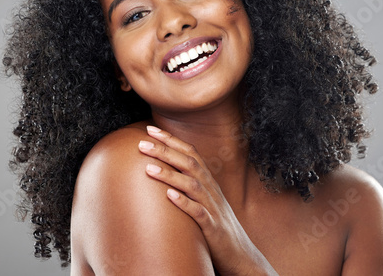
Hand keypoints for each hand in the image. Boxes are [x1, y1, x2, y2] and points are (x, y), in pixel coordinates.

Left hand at [138, 125, 277, 275]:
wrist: (240, 253)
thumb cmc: (216, 224)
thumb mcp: (204, 198)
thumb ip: (188, 182)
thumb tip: (163, 166)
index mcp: (208, 180)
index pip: (190, 152)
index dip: (171, 139)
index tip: (149, 129)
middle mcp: (211, 189)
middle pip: (189, 163)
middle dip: (165, 151)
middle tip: (142, 144)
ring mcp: (212, 207)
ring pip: (192, 185)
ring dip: (170, 175)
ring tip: (148, 168)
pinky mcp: (212, 227)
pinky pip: (199, 213)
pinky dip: (184, 203)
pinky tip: (169, 197)